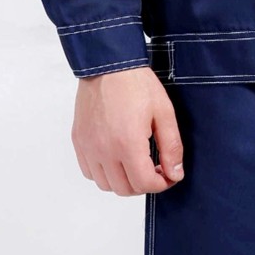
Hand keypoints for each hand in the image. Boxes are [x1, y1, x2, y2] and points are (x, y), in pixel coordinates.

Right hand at [72, 66, 184, 195]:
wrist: (108, 64)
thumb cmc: (137, 84)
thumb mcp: (164, 112)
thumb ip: (171, 147)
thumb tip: (175, 174)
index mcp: (127, 143)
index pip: (144, 184)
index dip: (162, 184)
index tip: (169, 174)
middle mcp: (104, 150)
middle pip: (125, 189)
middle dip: (144, 184)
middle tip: (155, 169)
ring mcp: (88, 147)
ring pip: (105, 185)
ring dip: (123, 181)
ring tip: (136, 163)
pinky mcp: (79, 141)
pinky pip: (89, 172)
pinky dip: (104, 173)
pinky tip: (116, 158)